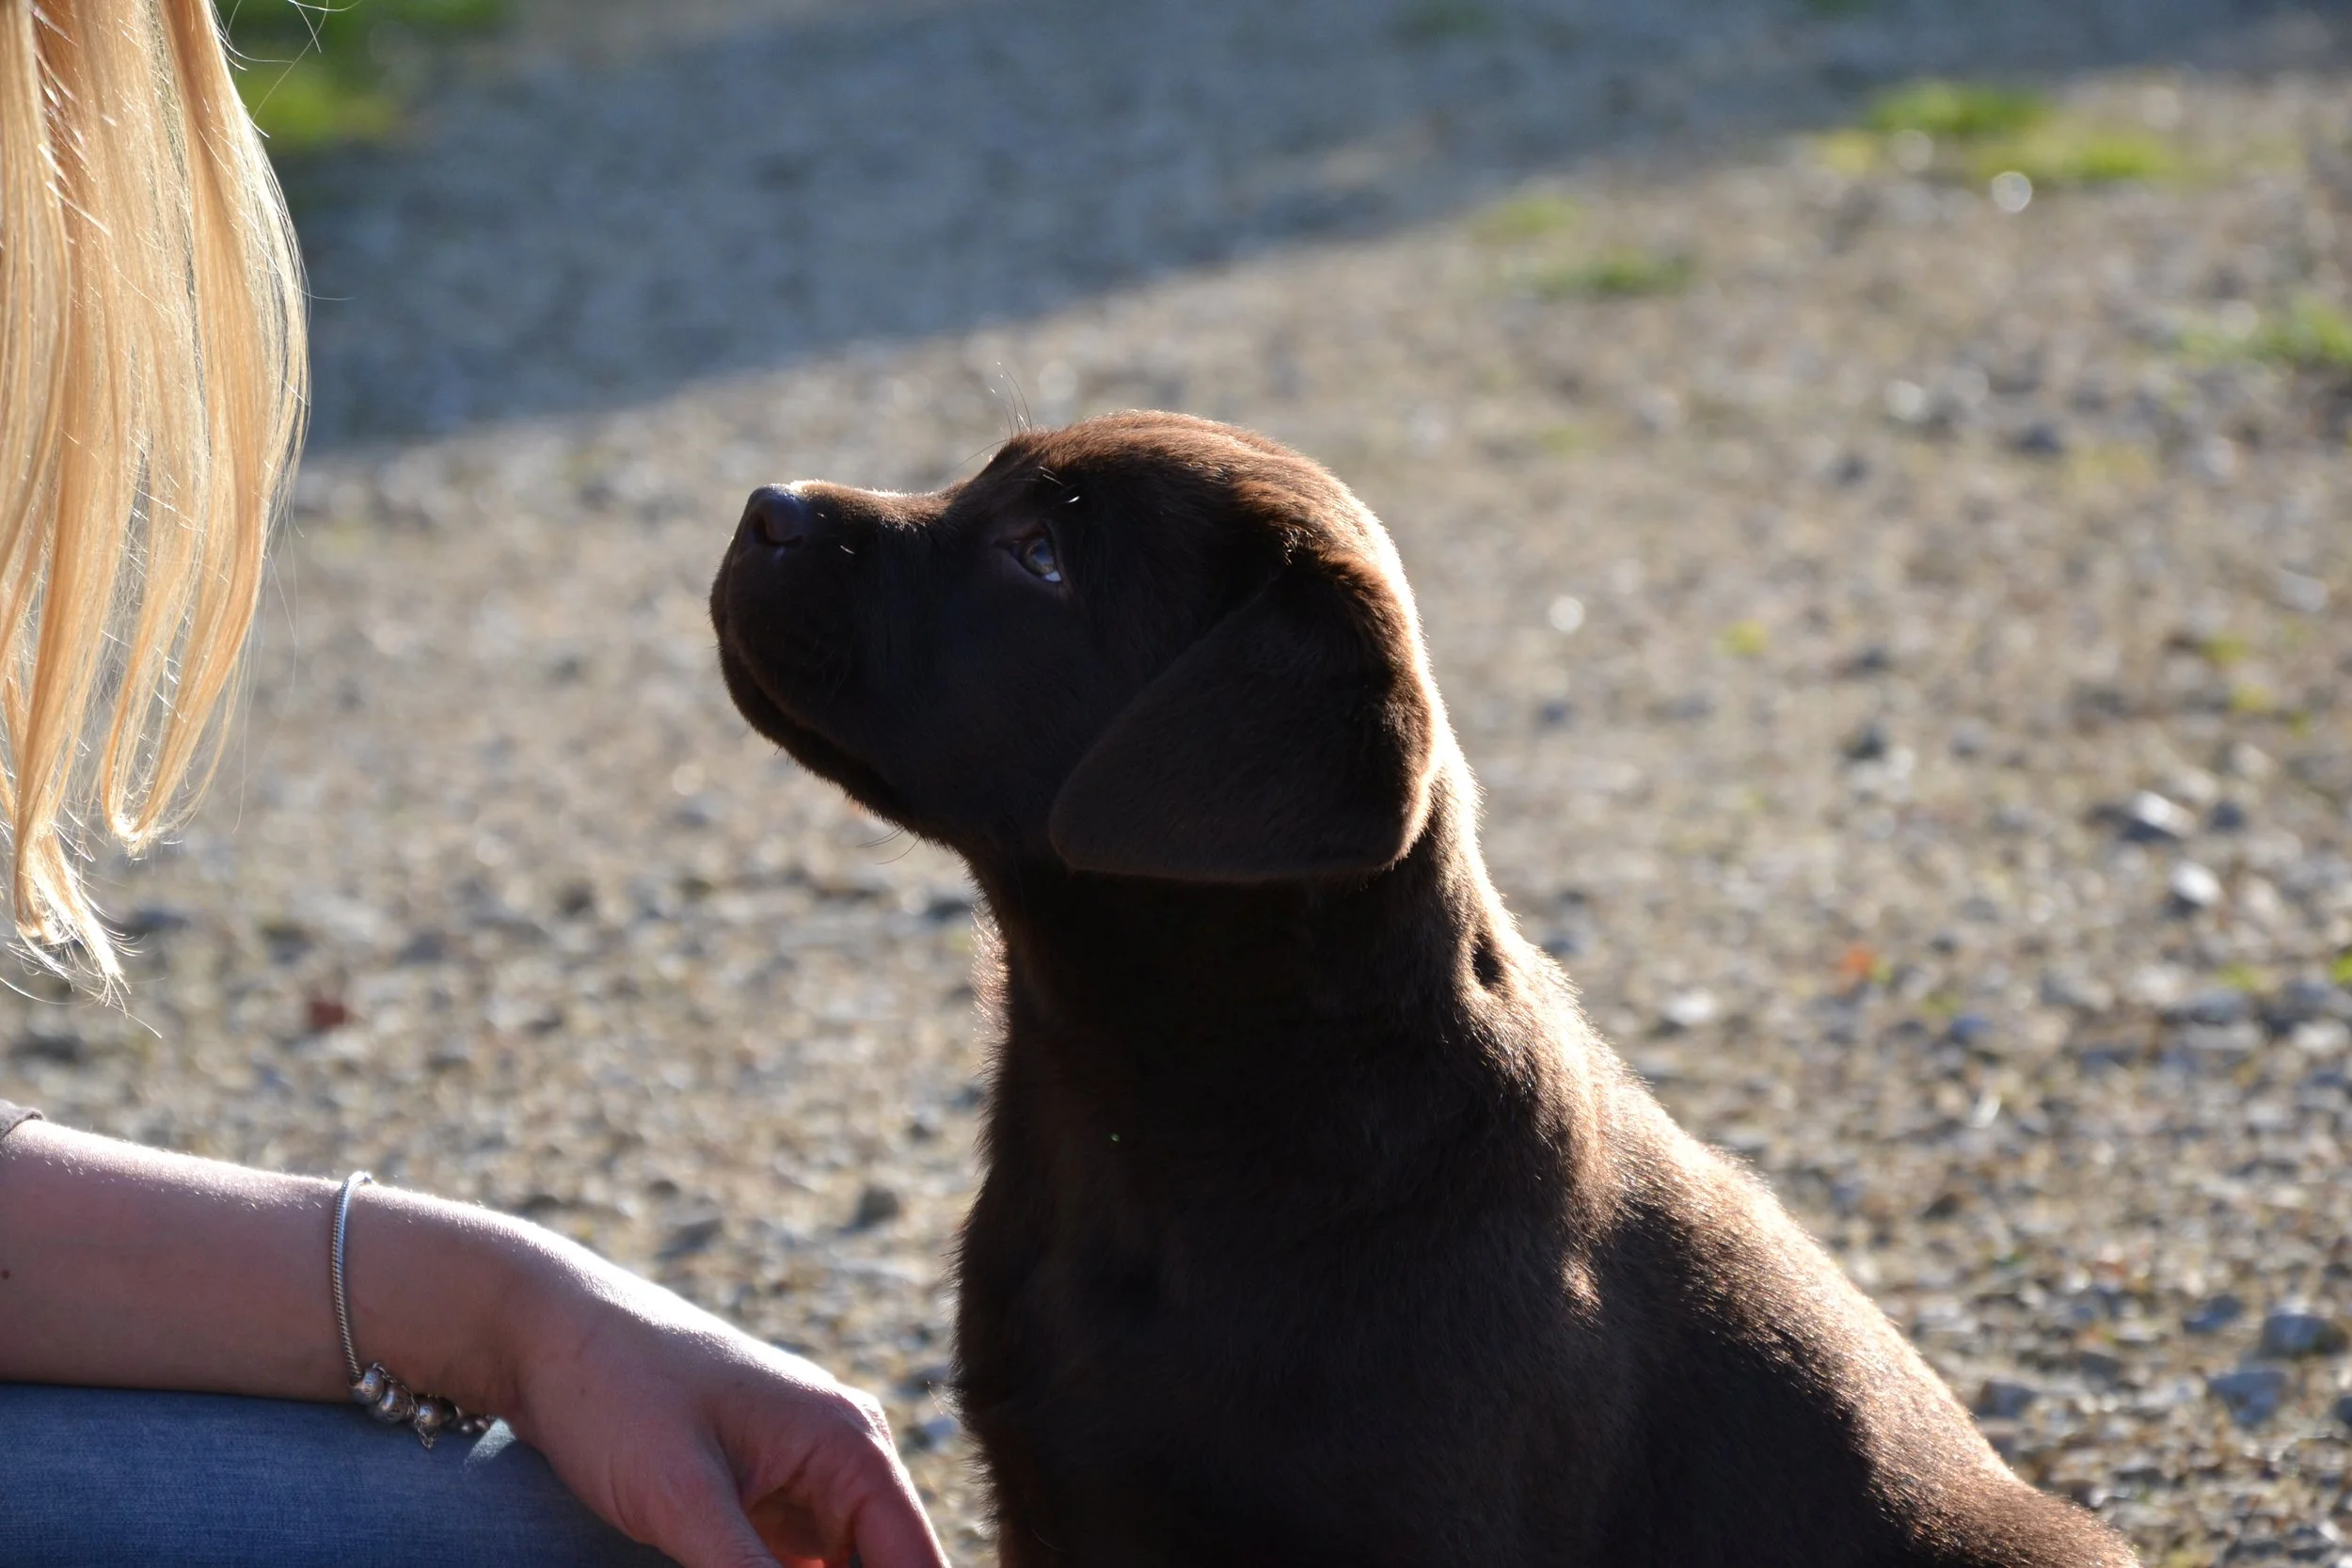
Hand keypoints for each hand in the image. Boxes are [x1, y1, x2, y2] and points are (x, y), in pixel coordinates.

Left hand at [497, 1247, 949, 1567]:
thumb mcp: (682, 1500)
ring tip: (719, 1566)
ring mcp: (802, 1474)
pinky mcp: (760, 1494)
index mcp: (850, 1442)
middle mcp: (842, 1454)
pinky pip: (795, 1565)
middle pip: (883, 1567)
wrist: (543, 1331)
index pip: (915, 1565)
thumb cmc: (614, 1392)